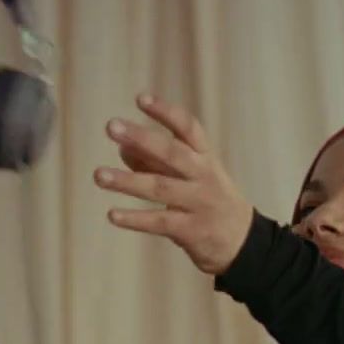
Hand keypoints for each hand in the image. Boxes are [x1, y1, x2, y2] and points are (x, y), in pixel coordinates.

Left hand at [94, 94, 253, 275]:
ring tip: (99, 175)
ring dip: (127, 181)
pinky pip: (160, 221)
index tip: (140, 99)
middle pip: (172, 153)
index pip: (188, 128)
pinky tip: (113, 215)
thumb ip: (157, 163)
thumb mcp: (191, 177)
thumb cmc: (209, 202)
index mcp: (205, 158)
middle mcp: (204, 176)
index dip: (165, 112)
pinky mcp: (192, 230)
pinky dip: (136, 219)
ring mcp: (199, 203)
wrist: (244, 243)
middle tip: (111, 126)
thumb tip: (122, 149)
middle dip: (141, 138)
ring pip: (160, 188)